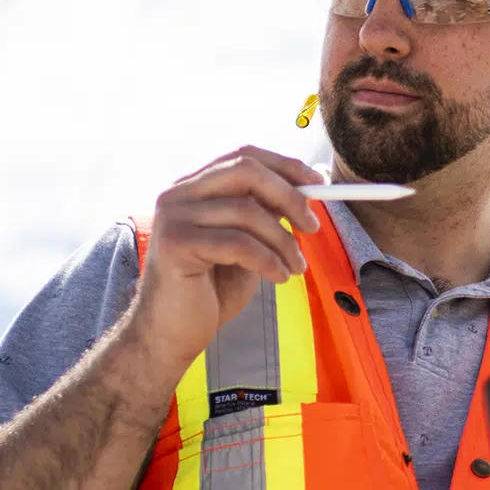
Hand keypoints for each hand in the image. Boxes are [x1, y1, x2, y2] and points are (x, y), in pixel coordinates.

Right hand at [130, 145, 320, 366]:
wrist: (171, 334)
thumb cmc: (209, 290)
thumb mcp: (245, 242)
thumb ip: (264, 213)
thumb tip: (306, 187)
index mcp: (193, 187)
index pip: (243, 156)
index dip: (285, 166)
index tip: (319, 182)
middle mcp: (177, 194)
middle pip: (246, 171)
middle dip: (289, 196)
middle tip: (312, 227)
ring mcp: (173, 218)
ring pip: (248, 211)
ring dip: (284, 241)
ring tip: (295, 268)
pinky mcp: (176, 245)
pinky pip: (239, 244)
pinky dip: (269, 260)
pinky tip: (278, 277)